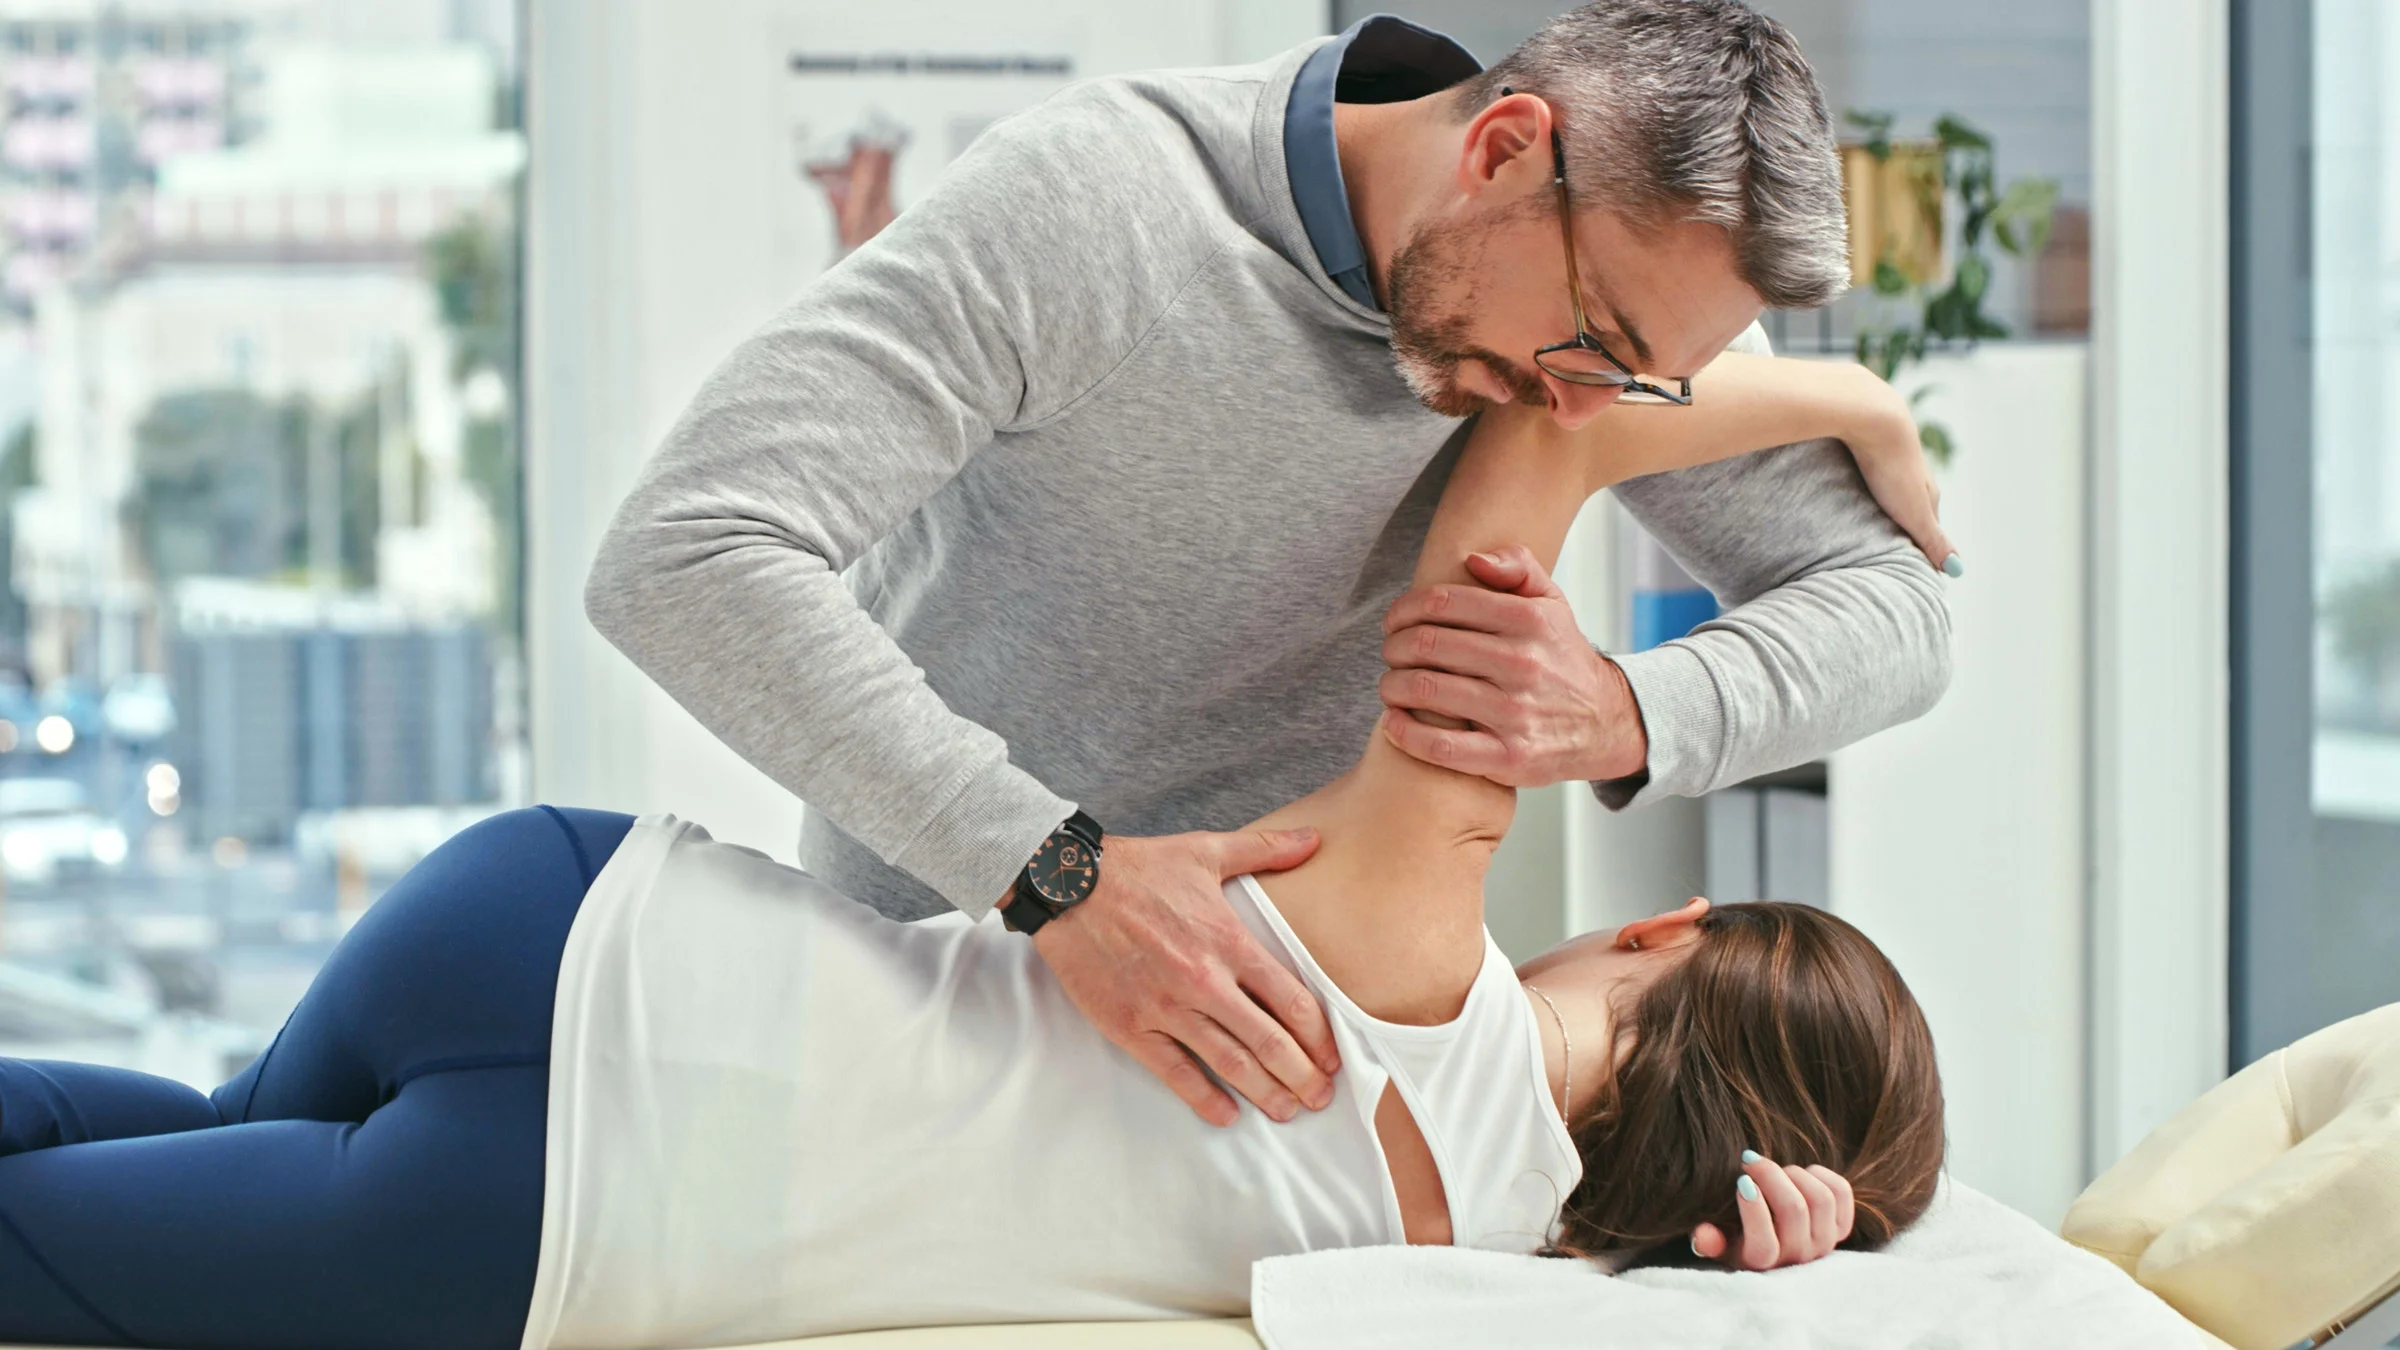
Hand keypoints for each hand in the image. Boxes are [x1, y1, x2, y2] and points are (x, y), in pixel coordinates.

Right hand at [1025, 827, 1339, 1125]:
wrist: (1067, 885)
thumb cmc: (1138, 867)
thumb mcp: (1206, 851)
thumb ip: (1265, 850)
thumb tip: (1314, 838)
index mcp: (1228, 941)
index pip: (1291, 1000)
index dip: (1319, 1036)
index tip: (1332, 1056)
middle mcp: (1204, 980)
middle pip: (1268, 1041)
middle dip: (1302, 1076)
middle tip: (1320, 1098)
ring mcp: (1166, 1008)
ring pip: (1229, 1063)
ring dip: (1264, 1093)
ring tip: (1287, 1112)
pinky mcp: (1131, 1027)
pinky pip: (1175, 1073)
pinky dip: (1204, 1099)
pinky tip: (1227, 1114)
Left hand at [1378, 545, 1645, 784]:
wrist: (1605, 723)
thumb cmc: (1561, 657)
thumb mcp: (1552, 603)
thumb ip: (1518, 566)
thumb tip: (1473, 560)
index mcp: (1529, 621)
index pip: (1442, 603)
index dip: (1404, 609)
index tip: (1394, 621)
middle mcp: (1524, 664)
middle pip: (1426, 644)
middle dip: (1394, 647)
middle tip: (1391, 653)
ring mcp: (1516, 713)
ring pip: (1426, 690)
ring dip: (1392, 685)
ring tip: (1391, 685)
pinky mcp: (1510, 757)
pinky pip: (1441, 747)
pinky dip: (1404, 732)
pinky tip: (1393, 722)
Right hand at [1688, 1152, 1856, 1269]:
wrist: (1779, 1248)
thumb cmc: (1740, 1239)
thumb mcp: (1720, 1244)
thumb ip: (1708, 1241)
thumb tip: (1702, 1235)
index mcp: (1762, 1263)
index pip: (1763, 1244)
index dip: (1754, 1209)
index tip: (1741, 1180)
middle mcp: (1797, 1256)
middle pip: (1793, 1210)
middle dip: (1770, 1175)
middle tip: (1749, 1159)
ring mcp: (1824, 1242)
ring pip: (1819, 1199)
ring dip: (1794, 1174)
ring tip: (1776, 1170)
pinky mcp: (1841, 1227)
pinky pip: (1840, 1192)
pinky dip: (1821, 1174)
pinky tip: (1802, 1174)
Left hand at [1847, 394, 1958, 573]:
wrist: (1870, 415)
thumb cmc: (1891, 468)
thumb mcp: (1913, 511)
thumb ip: (1932, 539)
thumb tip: (1957, 570)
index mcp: (1928, 488)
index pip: (1931, 521)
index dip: (1924, 540)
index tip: (1915, 559)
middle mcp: (1915, 469)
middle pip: (1913, 499)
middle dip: (1905, 518)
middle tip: (1892, 539)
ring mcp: (1892, 452)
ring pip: (1890, 481)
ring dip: (1883, 497)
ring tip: (1870, 516)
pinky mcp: (1867, 439)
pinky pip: (1867, 465)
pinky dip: (1864, 478)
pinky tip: (1850, 484)